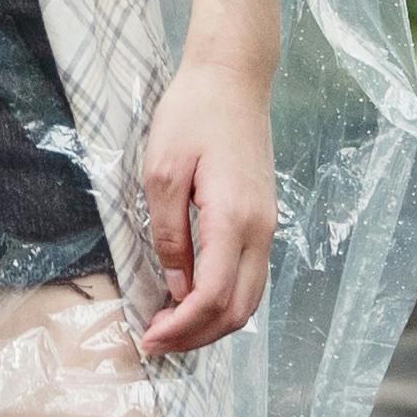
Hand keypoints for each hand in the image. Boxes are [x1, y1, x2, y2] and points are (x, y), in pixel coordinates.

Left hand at [128, 50, 276, 357]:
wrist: (233, 77)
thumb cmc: (193, 114)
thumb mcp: (162, 171)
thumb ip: (169, 234)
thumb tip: (175, 286)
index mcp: (234, 219)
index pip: (213, 297)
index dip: (181, 328)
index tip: (148, 336)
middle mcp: (261, 230)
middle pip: (238, 310)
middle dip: (197, 336)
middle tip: (156, 339)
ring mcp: (268, 226)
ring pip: (250, 299)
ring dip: (213, 322)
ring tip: (171, 325)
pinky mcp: (265, 219)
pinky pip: (251, 277)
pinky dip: (225, 300)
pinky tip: (193, 297)